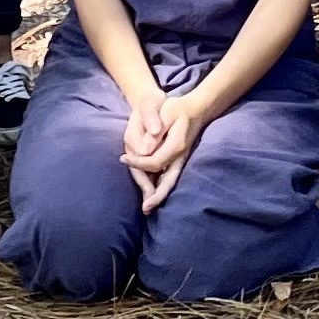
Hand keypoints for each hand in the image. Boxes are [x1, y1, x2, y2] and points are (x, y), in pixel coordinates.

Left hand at [120, 89, 205, 211]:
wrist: (195, 109)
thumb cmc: (177, 109)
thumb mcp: (166, 113)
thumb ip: (155, 131)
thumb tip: (143, 151)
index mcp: (176, 146)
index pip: (154, 162)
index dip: (138, 162)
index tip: (123, 159)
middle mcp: (180, 157)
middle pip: (168, 180)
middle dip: (156, 195)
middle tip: (145, 209)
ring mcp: (180, 161)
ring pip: (169, 181)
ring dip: (159, 195)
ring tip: (148, 208)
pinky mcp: (178, 161)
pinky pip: (170, 177)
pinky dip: (162, 188)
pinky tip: (154, 195)